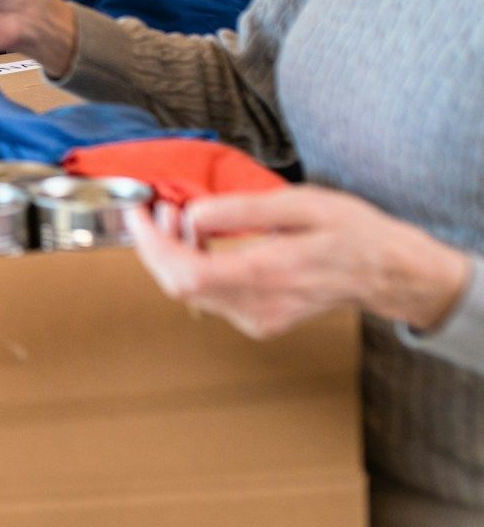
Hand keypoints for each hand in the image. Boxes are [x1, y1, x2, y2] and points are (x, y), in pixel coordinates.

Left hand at [127, 188, 472, 339]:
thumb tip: (193, 214)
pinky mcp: (256, 322)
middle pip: (178, 285)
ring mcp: (257, 319)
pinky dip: (191, 267)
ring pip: (187, 292)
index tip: (139, 213)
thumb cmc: (350, 233)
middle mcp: (259, 305)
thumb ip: (243, 210)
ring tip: (178, 217)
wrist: (386, 273)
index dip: (152, 245)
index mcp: (271, 273)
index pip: (188, 273)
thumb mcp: (301, 204)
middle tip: (159, 208)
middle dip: (156, 244)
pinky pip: (207, 297)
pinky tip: (200, 241)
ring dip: (171, 254)